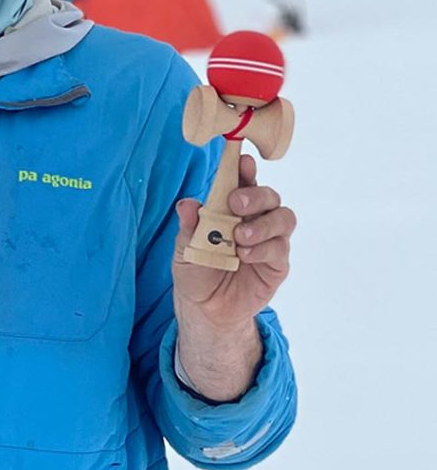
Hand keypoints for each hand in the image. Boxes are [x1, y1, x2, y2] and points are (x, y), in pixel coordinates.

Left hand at [171, 155, 295, 400]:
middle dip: (255, 195)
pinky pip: (280, 249)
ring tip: (239, 237)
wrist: (205, 308)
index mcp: (232, 209)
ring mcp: (269, 241)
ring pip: (283, 219)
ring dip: (263, 224)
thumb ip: (189, 226)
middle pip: (269, 197)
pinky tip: (244, 255)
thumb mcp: (185, 248)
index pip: (244, 183)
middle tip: (235, 203)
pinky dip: (263, 249)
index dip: (246, 171)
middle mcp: (255, 220)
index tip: (242, 162)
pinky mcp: (277, 264)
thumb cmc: (196, 269)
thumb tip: (186, 204)